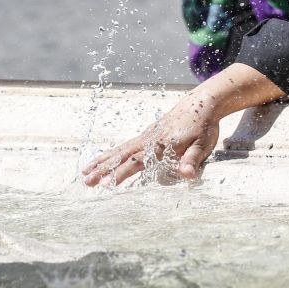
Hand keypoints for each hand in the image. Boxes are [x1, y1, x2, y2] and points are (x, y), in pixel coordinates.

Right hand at [81, 94, 220, 186]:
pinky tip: (106, 159)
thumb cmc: (203, 126)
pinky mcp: (149, 134)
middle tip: (86, 181)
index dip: (121, 173)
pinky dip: (112, 153)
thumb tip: (187, 175)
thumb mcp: (203, 145)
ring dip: (103, 160)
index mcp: (161, 144)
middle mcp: (150, 139)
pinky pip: (126, 145)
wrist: (202, 103)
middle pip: (122, 155)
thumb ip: (193, 160)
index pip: (137, 161)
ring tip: (85, 171)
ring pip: (121, 149)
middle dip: (103, 169)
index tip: (106, 184)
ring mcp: (147, 135)